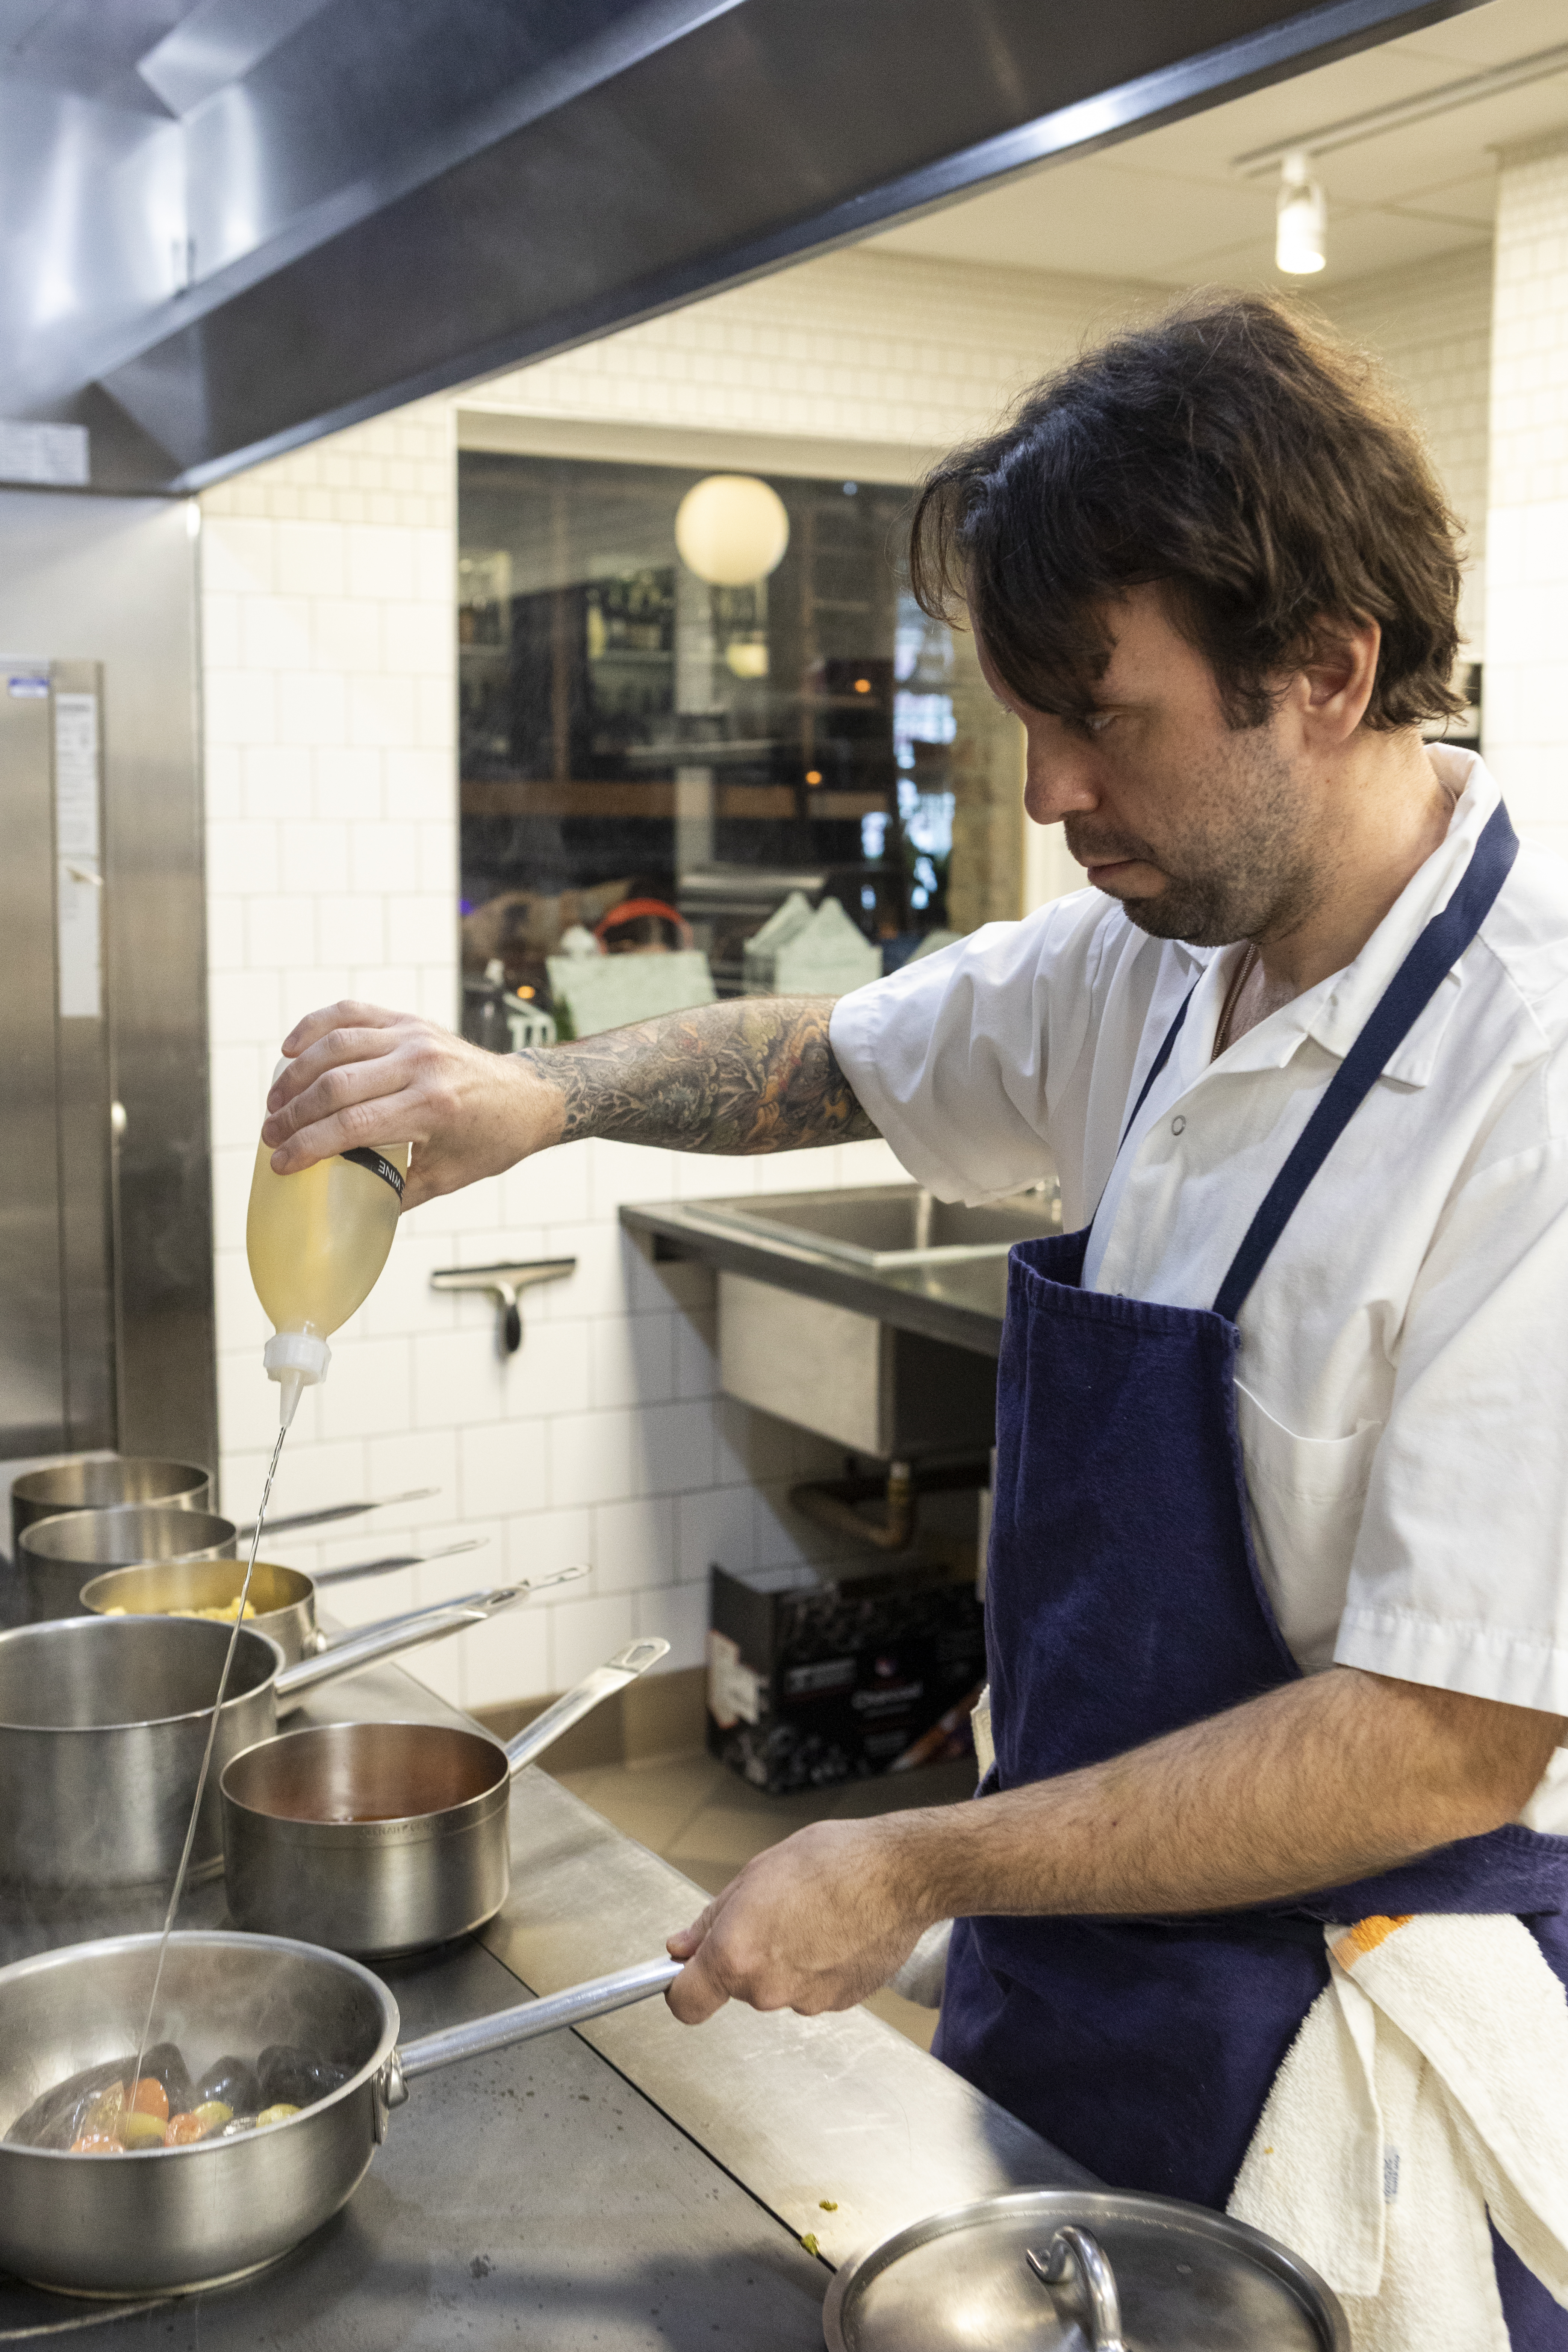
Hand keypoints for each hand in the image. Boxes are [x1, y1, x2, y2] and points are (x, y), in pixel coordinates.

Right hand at [259, 1001, 562, 1209]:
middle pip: (336, 1085)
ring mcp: (414, 1036)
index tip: (279, 1163)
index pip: (352, 1126)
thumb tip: (342, 1209)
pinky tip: (290, 1050)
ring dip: (295, 1074)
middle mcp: (421, 1065)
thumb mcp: (446, 1178)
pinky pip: (351, 1013)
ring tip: (274, 1102)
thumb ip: (395, 1192)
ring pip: (336, 1045)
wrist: (529, 1097)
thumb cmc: (489, 1142)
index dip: (307, 1145)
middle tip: (269, 1134)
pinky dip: (314, 1027)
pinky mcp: (409, 1020)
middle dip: (293, 1113)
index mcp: (432, 1108)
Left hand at [664, 1819, 931, 2025]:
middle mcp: (768, 1989)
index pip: (686, 2003)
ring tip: (811, 1916)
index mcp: (736, 1954)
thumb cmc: (832, 1862)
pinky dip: (817, 1966)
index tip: (685, 1973)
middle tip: (772, 1912)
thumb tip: (683, 1946)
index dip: (681, 1988)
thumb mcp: (756, 1873)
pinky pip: (811, 1988)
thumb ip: (712, 1919)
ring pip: (777, 1986)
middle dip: (747, 1954)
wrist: (900, 1874)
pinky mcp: (839, 2003)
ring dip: (785, 1959)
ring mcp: (806, 2001)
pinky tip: (835, 1930)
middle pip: (736, 1986)